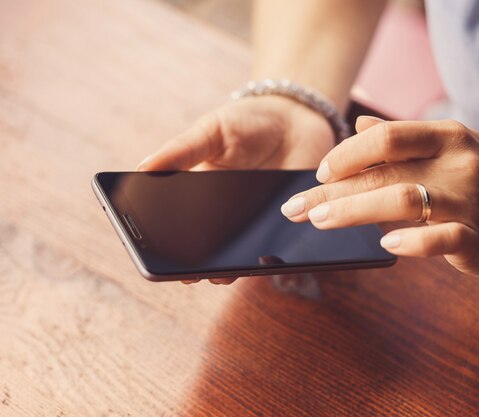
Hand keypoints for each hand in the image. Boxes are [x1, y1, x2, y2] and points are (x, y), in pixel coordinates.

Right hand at [138, 95, 334, 284]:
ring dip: (226, 268)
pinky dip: (264, 260)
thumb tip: (142, 169)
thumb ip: (182, 151)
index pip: (174, 221)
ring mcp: (251, 222)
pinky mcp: (282, 226)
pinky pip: (270, 250)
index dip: (164, 238)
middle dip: (194, 262)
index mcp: (197, 190)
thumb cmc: (250, 122)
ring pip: (234, 254)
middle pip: (203, 246)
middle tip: (187, 272)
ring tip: (219, 274)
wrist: (300, 121)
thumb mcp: (212, 131)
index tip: (152, 252)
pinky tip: (259, 261)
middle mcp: (221, 213)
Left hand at [281, 116, 478, 278]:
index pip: (387, 137)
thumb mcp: (451, 149)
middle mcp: (458, 163)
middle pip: (383, 172)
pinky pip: (439, 239)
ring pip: (402, 200)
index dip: (348, 153)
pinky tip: (385, 245)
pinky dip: (409, 241)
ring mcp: (470, 200)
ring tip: (321, 221)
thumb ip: (404, 139)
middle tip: (296, 206)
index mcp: (448, 136)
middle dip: (331, 190)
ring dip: (354, 212)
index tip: (320, 171)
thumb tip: (357, 127)